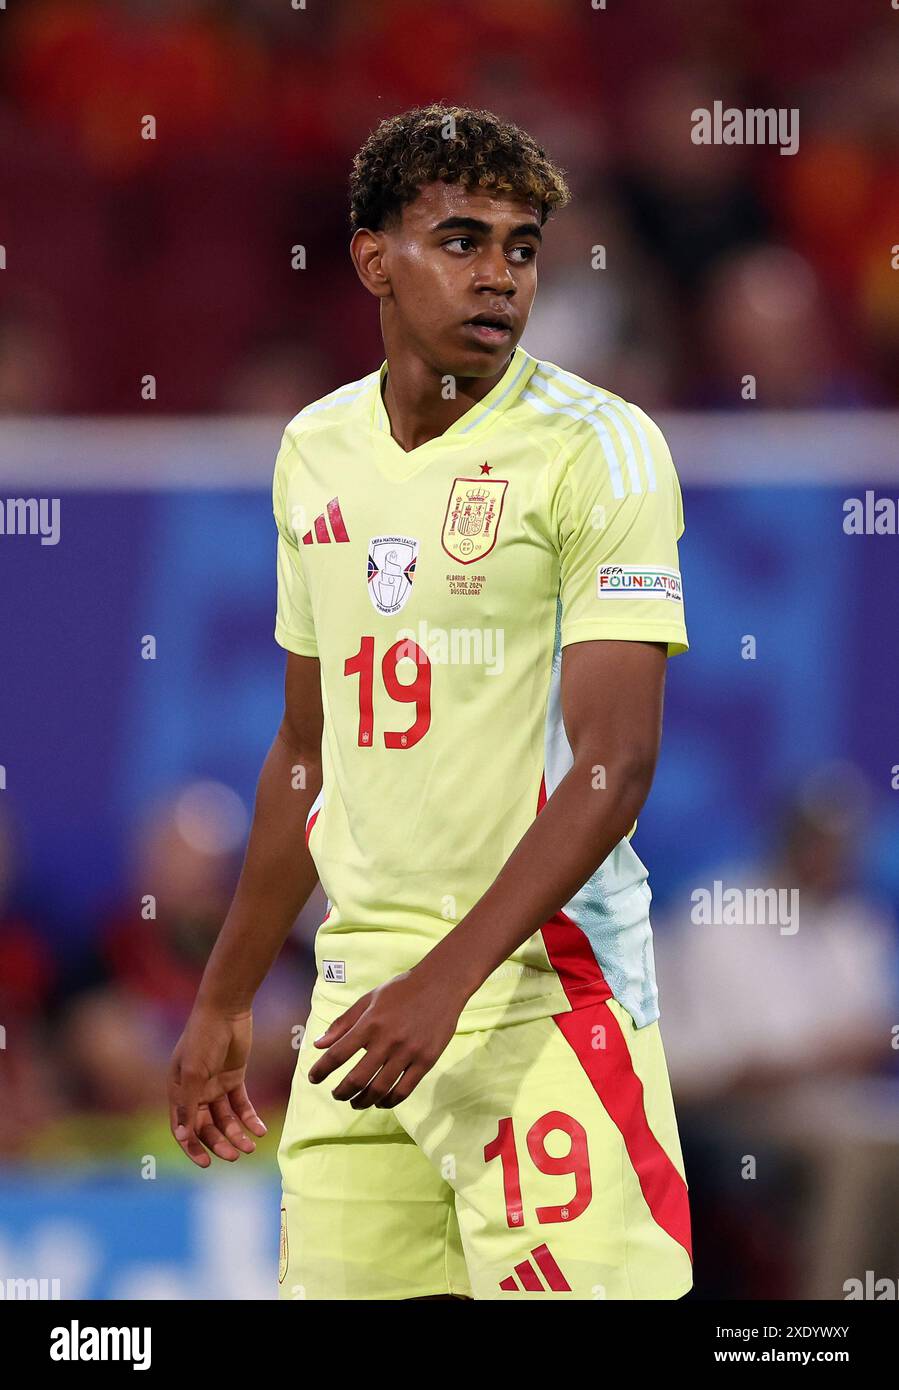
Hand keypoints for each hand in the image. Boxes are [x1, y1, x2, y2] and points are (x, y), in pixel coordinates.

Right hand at [168, 1004, 266, 1166]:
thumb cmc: (203, 1038)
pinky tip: (260, 1130)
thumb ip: (188, 1105)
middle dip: (220, 1143)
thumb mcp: (194, 1072)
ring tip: (251, 1147)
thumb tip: (182, 1138)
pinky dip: (250, 1118)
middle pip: (207, 1127)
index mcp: (178, 1092)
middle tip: (236, 1155)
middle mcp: (195, 1092)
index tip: (206, 1164)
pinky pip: (242, 1105)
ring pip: (226, 1119)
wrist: (226, 1010)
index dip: (192, 1147)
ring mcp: (215, 1086)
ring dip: (237, 1134)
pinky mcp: (234, 1078)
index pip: (183, 1128)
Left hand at [308, 968, 465, 1107]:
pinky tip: (381, 1102)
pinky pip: (404, 1090)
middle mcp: (387, 1040)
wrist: (441, 984)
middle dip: (342, 1092)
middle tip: (337, 1095)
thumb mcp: (369, 999)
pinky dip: (389, 1101)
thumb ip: (343, 1023)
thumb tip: (318, 1045)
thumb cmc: (402, 990)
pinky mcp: (426, 1060)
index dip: (321, 1070)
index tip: (313, 1078)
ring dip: (363, 1101)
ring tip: (355, 1102)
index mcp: (370, 1023)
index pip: (338, 1054)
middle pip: (357, 1079)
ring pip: (380, 1089)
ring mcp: (408, 1052)